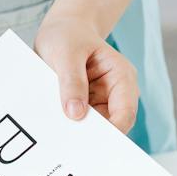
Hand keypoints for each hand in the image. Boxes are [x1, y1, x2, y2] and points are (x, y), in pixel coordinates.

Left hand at [33, 12, 137, 132]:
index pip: (125, 112)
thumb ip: (71, 82)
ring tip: (55, 137)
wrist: (61, 29)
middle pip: (110, 124)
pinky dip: (66, 125)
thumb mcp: (66, 53)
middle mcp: (115, 92)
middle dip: (91, 135)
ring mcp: (99, 100)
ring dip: (76, 131)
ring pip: (92, 126)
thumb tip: (76, 114)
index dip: (112, 131)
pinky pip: (77, 121)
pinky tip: (51, 128)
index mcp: (121, 77)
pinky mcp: (83, 104)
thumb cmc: (67, 35)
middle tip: (69, 147)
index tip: (91, 143)